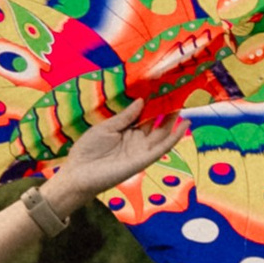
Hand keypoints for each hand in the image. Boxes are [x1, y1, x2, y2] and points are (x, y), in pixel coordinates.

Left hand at [46, 102, 187, 207]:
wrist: (78, 172)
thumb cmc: (88, 149)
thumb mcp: (107, 127)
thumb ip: (125, 116)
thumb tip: (141, 100)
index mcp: (127, 131)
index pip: (145, 116)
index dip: (154, 104)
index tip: (164, 90)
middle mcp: (137, 140)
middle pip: (157, 124)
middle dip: (167, 110)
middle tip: (179, 94)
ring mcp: (141, 150)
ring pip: (163, 134)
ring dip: (174, 121)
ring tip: (184, 105)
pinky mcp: (143, 160)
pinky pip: (162, 148)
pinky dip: (174, 137)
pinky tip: (183, 125)